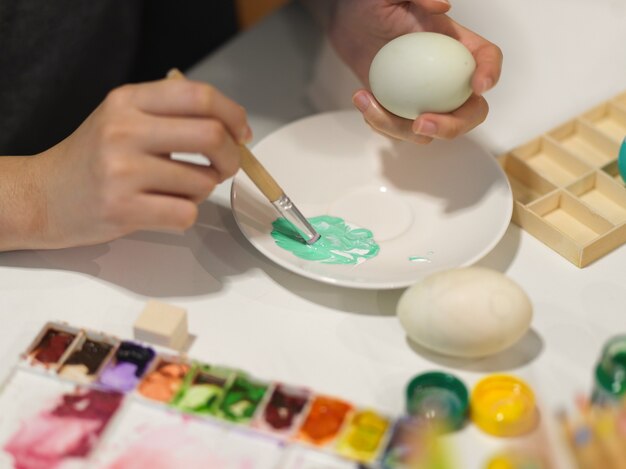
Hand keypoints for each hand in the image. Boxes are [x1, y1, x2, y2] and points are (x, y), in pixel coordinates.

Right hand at [3, 79, 249, 249]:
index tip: (241, 133)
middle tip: (226, 167)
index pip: (199, 95)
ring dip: (202, 191)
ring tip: (176, 190)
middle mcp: (124, 130)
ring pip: (203, 182)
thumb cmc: (94, 159)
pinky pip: (186, 214)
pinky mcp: (122, 209)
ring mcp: (121, 171)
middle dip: (232, 157)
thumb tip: (234, 127)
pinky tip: (163, 209)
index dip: (233, 114)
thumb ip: (172, 114)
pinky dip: (185, 215)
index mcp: (128, 101)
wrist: (44, 196)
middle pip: (211, 136)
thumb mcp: (124, 117)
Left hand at [329, 0, 502, 143]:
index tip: (479, 86)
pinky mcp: (403, 112)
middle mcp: (449, 77)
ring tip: (369, 104)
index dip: (491, 72)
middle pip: (469, 111)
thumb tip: (442, 7)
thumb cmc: (376, 7)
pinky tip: (362, 99)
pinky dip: (380, 123)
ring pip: (430, 130)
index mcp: (458, 45)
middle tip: (421, 122)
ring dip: (400, 128)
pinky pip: (399, 130)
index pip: (487, 57)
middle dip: (452, 126)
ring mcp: (427, 99)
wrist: (351, 26)